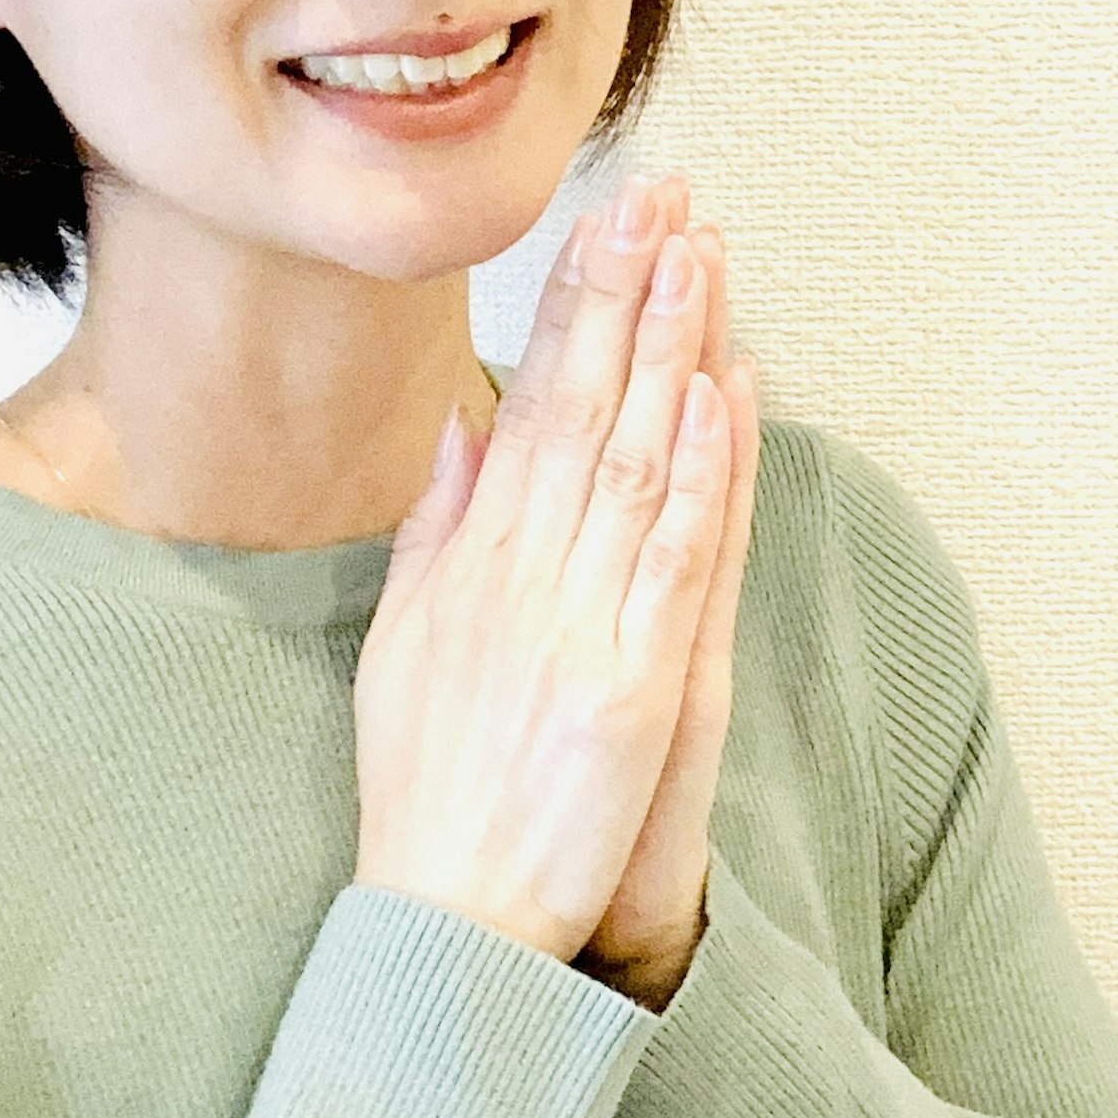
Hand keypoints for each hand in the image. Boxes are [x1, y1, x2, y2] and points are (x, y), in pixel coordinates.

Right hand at [350, 170, 739, 967]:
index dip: (571, 304)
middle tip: (661, 192)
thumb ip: (435, 529)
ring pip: (630, 460)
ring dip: (669, 352)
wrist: (447, 925)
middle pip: (580, 406)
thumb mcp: (402, 644)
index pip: (529, 399)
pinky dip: (694, 478)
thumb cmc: (427, 794)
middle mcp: (518, 576)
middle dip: (623, 291)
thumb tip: (463, 425)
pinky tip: (715, 399)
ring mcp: (576, 628)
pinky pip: (669, 563)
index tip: (605, 218)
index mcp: (470, 560)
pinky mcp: (631, 689)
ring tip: (700, 254)